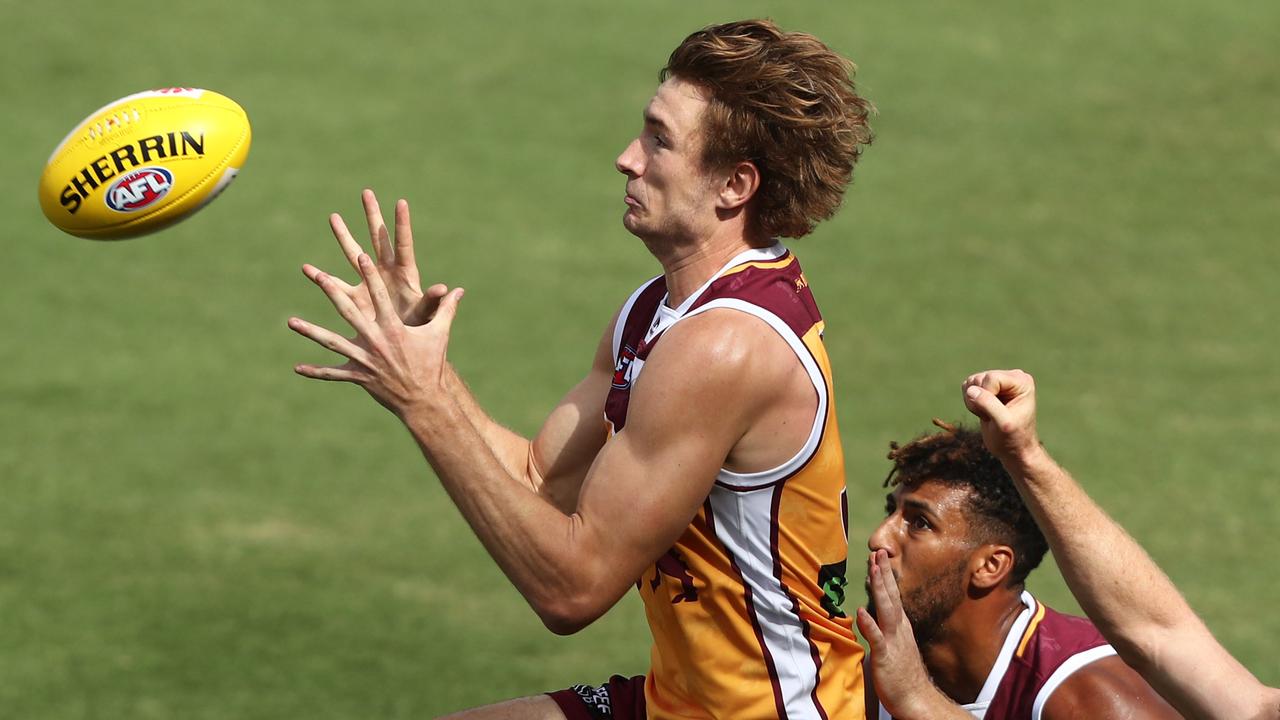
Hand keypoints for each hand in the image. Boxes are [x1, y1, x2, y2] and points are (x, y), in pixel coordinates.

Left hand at [290, 252, 464, 415]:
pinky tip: (297, 368)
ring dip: (311, 331)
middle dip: (333, 292)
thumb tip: (458, 290)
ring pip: (332, 342)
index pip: (379, 296)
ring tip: (291, 322)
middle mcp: (375, 340)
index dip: (370, 276)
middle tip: (318, 276)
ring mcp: (364, 359)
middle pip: (349, 312)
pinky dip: (316, 372)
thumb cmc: (432, 363)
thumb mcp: (439, 334)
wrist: (424, 398)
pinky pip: (333, 374)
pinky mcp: (358, 376)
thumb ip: (446, 310)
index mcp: (393, 328)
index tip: (360, 257)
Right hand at [306, 189, 449, 326]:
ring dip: (344, 236)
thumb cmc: (418, 327)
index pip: (404, 244)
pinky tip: (307, 269)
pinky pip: (336, 284)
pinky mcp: (355, 296)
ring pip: (354, 253)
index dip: (402, 224)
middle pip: (378, 239)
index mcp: (406, 274)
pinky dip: (322, 277)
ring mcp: (369, 281)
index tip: (401, 202)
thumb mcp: (425, 314)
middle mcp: (386, 271)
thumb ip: (432, 302)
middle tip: (367, 192)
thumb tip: (443, 289)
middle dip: (372, 216)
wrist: (403, 345)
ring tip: (334, 216)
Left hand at [856, 550, 955, 719]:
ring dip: (880, 589)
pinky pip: (877, 638)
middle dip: (883, 574)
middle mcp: (898, 629)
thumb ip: (885, 629)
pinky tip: (862, 611)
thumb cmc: (903, 674)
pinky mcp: (886, 656)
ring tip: (873, 570)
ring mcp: (893, 641)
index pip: (892, 596)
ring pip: (886, 610)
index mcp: (900, 626)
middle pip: (890, 597)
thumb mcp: (895, 645)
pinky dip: (870, 625)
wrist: (916, 699)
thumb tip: (874, 614)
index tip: (878, 557)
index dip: (885, 577)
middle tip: (877, 552)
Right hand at [962, 369, 1041, 466]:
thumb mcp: (1003, 423)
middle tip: (992, 416)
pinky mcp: (987, 387)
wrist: (1013, 450)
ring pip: (971, 382)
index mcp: (1021, 381)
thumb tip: (970, 390)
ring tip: (989, 415)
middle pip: (979, 379)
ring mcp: (998, 381)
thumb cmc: (1013, 438)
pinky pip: (967, 387)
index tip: (996, 414)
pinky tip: (984, 412)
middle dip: (979, 399)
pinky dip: (970, 402)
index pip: (991, 378)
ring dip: (973, 402)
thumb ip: (988, 404)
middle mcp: (1011, 377)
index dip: (987, 396)